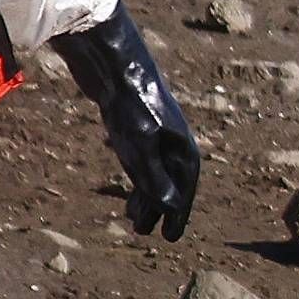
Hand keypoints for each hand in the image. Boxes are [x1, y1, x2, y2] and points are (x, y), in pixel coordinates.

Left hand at [47, 6, 199, 239]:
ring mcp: (156, 131)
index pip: (185, 190)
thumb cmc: (130, 102)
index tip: (170, 238)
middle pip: (171, 183)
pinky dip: (137, 176)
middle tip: (145, 233)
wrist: (113, 60)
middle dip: (160, 210)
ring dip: (146, 196)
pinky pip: (143, 158)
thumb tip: (168, 209)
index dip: (178, 215)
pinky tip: (126, 185)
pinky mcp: (136, 123)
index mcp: (183, 148)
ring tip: (132, 218)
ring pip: (155, 171)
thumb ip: (153, 177)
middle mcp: (174, 141)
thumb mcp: (140, 145)